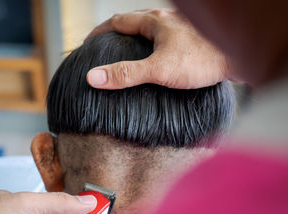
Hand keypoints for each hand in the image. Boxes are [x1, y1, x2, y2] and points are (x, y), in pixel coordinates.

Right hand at [86, 9, 235, 89]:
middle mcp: (166, 20)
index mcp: (154, 22)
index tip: (89, 43)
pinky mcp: (191, 39)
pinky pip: (165, 39)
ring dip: (136, 39)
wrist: (239, 57)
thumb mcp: (158, 69)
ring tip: (128, 54)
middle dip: (117, 34)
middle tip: (105, 49)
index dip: (100, 32)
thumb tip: (93, 77)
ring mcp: (180, 28)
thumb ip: (126, 74)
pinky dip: (153, 46)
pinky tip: (157, 60)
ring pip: (151, 30)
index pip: (117, 21)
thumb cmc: (201, 60)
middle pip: (134, 22)